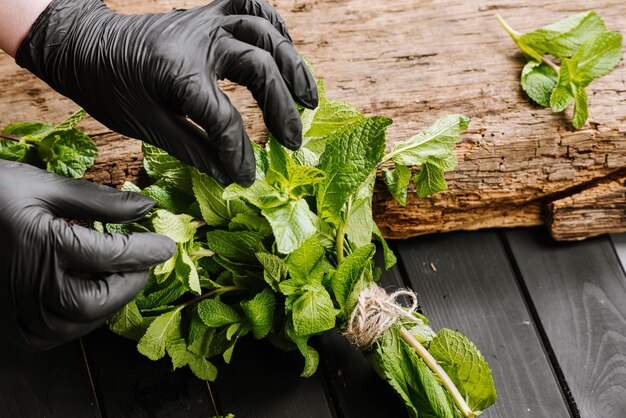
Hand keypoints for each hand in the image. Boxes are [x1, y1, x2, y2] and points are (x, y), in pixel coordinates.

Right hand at [0, 160, 174, 349]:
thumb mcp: (44, 186)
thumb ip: (98, 201)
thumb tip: (145, 208)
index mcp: (41, 247)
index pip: (112, 257)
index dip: (147, 251)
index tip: (167, 245)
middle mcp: (26, 286)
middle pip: (95, 303)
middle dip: (127, 285)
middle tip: (142, 265)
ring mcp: (10, 308)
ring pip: (72, 326)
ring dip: (104, 306)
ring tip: (117, 279)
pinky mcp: (2, 320)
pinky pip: (45, 336)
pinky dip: (73, 322)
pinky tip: (83, 299)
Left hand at [16, 0, 317, 185]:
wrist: (84, 43)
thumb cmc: (109, 87)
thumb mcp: (146, 126)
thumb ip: (193, 150)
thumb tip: (229, 174)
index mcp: (177, 73)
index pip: (225, 119)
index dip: (240, 154)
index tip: (247, 177)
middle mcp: (198, 40)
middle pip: (259, 68)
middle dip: (282, 109)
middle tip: (292, 141)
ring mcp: (205, 21)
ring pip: (265, 33)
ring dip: (293, 66)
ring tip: (308, 99)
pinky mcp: (207, 14)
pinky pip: (251, 6)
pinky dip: (274, 26)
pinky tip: (286, 51)